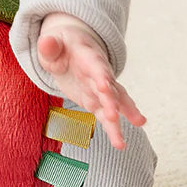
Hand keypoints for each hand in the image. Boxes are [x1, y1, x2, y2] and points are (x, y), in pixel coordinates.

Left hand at [37, 13, 145, 149]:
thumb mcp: (52, 44)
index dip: (101, 75)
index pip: (96, 66)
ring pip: (115, 101)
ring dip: (124, 113)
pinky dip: (113, 129)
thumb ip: (49, 46)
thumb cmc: (61, 46)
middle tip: (114, 115)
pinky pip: (106, 116)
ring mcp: (100, 88)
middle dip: (112, 100)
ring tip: (139, 124)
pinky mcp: (97, 101)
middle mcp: (100, 73)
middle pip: (109, 87)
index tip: (105, 86)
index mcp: (88, 56)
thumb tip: (47, 42)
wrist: (71, 48)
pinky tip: (121, 144)